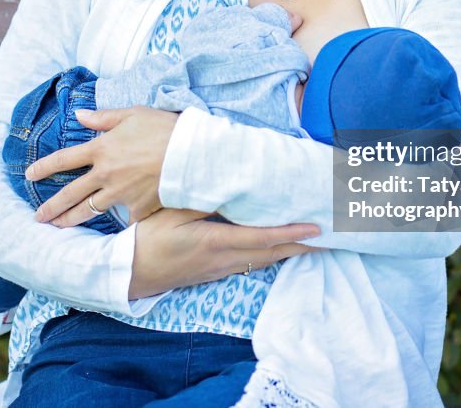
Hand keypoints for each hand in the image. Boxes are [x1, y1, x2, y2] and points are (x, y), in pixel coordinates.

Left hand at [26, 106, 176, 226]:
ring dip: (71, 220)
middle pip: (70, 193)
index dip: (43, 167)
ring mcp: (121, 193)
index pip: (64, 160)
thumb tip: (79, 115)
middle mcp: (105, 174)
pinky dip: (121, 221)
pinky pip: (125, 217)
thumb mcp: (133, 114)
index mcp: (101, 149)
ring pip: (89, 211)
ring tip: (58, 227)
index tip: (29, 175)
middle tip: (37, 217)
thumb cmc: (164, 128)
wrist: (191, 153)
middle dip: (51, 206)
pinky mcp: (138, 207)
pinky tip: (112, 228)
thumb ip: (104, 117)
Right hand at [128, 209, 323, 298]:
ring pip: (264, 260)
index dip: (292, 233)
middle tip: (331, 237)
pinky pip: (251, 263)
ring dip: (290, 251)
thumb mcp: (171, 213)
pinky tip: (280, 248)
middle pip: (273, 253)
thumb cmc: (147, 239)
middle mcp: (224, 260)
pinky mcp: (215, 273)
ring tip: (314, 242)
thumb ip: (201, 200)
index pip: (263, 238)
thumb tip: (230, 187)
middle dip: (303, 246)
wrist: (129, 274)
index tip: (317, 227)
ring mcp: (221, 269)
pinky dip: (271, 255)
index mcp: (215, 242)